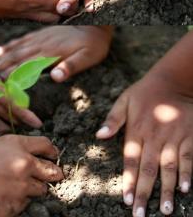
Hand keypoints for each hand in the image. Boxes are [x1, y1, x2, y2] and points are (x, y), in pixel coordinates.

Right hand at [0, 26, 111, 81]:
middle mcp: (41, 44)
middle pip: (16, 57)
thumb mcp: (87, 58)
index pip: (27, 65)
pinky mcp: (41, 34)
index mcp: (50, 53)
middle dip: (1, 67)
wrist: (97, 24)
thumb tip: (55, 76)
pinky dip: (8, 46)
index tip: (0, 83)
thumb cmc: (94, 46)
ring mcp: (39, 38)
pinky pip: (21, 40)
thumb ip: (71, 66)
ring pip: (15, 49)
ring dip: (1, 58)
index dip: (13, 74)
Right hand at [0, 135, 62, 215]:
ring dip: (27, 192)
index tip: (53, 157)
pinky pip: (22, 207)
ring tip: (3, 189)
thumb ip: (12, 153)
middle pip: (52, 172)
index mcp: (15, 145)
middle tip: (40, 179)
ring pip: (38, 192)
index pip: (46, 146)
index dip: (52, 153)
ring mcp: (21, 188)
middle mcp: (23, 164)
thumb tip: (29, 162)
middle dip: (48, 176)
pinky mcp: (15, 207)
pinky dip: (12, 205)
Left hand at [96, 73, 192, 215]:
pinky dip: (188, 174)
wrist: (174, 80)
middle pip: (148, 169)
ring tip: (164, 209)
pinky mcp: (189, 137)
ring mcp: (174, 138)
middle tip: (140, 214)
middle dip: (144, 193)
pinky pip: (189, 159)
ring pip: (169, 168)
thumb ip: (112, 119)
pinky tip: (184, 190)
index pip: (131, 161)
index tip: (126, 200)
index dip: (128, 181)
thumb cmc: (145, 93)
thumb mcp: (124, 101)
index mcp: (136, 131)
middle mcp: (155, 137)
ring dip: (166, 190)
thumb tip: (99, 135)